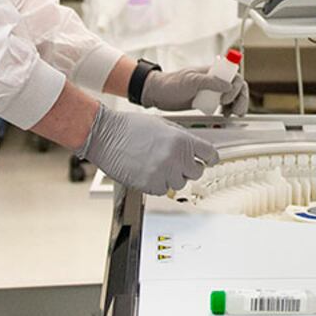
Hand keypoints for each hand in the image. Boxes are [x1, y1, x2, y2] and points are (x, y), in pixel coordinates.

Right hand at [76, 105, 218, 195]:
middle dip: (187, 168)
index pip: (210, 155)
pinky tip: (147, 172)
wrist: (106, 135)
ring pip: (180, 184)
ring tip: (156, 165)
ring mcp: (163, 173)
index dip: (208, 158)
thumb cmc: (130, 127)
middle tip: (174, 163)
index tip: (206, 161)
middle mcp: (176, 158)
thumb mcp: (163, 125)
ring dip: (171, 177)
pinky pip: (163, 190)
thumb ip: (181, 137)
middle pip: (197, 172)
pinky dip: (157, 184)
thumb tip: (195, 149)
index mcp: (182, 140)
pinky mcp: (149, 185)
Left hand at [138, 66, 249, 115]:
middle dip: (240, 99)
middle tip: (236, 111)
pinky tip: (224, 116)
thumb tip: (228, 85)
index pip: (234, 76)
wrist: (157, 94)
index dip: (236, 88)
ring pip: (232, 98)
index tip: (225, 99)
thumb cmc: (171, 83)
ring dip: (236, 106)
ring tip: (231, 115)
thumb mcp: (191, 80)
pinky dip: (227, 111)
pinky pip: (223, 106)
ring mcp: (212, 91)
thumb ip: (210, 81)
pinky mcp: (207, 101)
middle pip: (237, 88)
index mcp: (213, 72)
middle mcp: (215, 81)